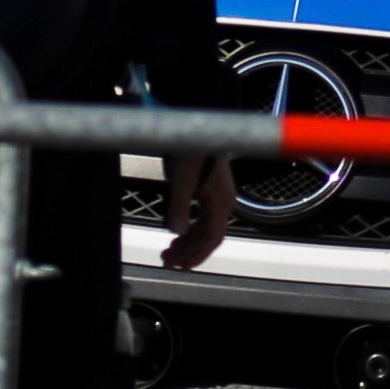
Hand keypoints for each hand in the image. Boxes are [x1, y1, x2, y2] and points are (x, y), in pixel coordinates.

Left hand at [158, 152, 236, 270]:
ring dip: (188, 242)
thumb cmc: (193, 146)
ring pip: (204, 228)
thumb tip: (174, 231)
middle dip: (188, 252)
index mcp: (221, 201)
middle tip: (166, 261)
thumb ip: (178, 205)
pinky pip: (202, 217)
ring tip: (168, 251)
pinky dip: (189, 229)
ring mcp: (216, 195)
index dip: (197, 255)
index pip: (212, 238)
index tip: (180, 267)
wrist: (199, 122)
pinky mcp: (208, 189)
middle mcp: (222, 201)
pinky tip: (178, 232)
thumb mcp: (182, 176)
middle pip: (208, 236)